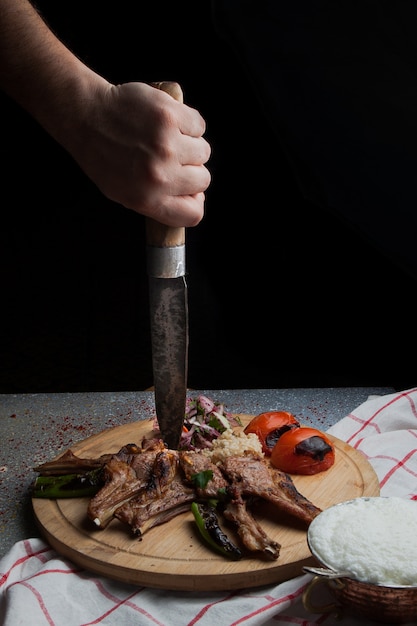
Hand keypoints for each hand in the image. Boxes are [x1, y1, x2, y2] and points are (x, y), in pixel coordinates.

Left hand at [66, 80, 210, 226]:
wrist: (85, 117)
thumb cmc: (104, 156)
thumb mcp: (123, 193)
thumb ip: (160, 200)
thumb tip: (196, 197)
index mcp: (148, 199)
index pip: (193, 213)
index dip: (194, 201)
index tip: (189, 191)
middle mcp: (160, 176)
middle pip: (203, 180)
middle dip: (191, 169)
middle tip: (171, 158)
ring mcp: (166, 145)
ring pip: (203, 151)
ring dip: (190, 144)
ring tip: (166, 138)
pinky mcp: (170, 117)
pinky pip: (198, 125)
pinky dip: (188, 122)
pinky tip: (168, 122)